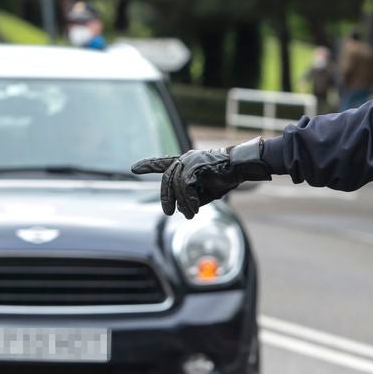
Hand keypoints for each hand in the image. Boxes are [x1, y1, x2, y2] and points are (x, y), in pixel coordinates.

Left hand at [131, 138, 270, 217]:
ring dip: (183, 204)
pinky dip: (189, 201)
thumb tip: (182, 210)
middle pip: (166, 180)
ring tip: (190, 214)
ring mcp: (189, 161)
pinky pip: (185, 187)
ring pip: (176, 186)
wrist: (239, 167)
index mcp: (185, 162)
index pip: (163, 163)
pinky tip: (194, 209)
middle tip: (168, 213)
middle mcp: (184, 159)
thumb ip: (191, 197)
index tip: (134, 168)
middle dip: (166, 198)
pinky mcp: (195, 166)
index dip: (148, 165)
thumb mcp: (205, 191)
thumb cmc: (224, 178)